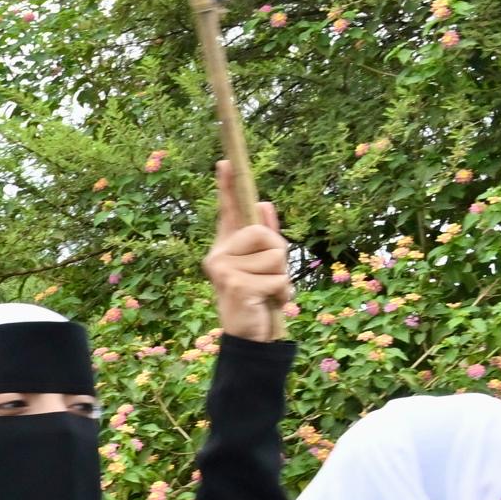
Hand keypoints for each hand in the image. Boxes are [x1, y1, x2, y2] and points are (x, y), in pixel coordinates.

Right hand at [206, 176, 292, 338]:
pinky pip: (277, 278)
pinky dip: (282, 294)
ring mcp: (224, 270)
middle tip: (269, 279)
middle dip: (278, 256)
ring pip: (276, 257)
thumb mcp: (265, 266)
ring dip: (282, 279)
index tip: (226, 162)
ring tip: (269, 294)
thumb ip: (266, 237)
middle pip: (265, 234)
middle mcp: (218, 255)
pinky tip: (269, 304)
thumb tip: (263, 203)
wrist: (248, 337)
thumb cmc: (258, 300)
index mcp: (226, 247)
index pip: (227, 212)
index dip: (227, 187)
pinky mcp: (236, 285)